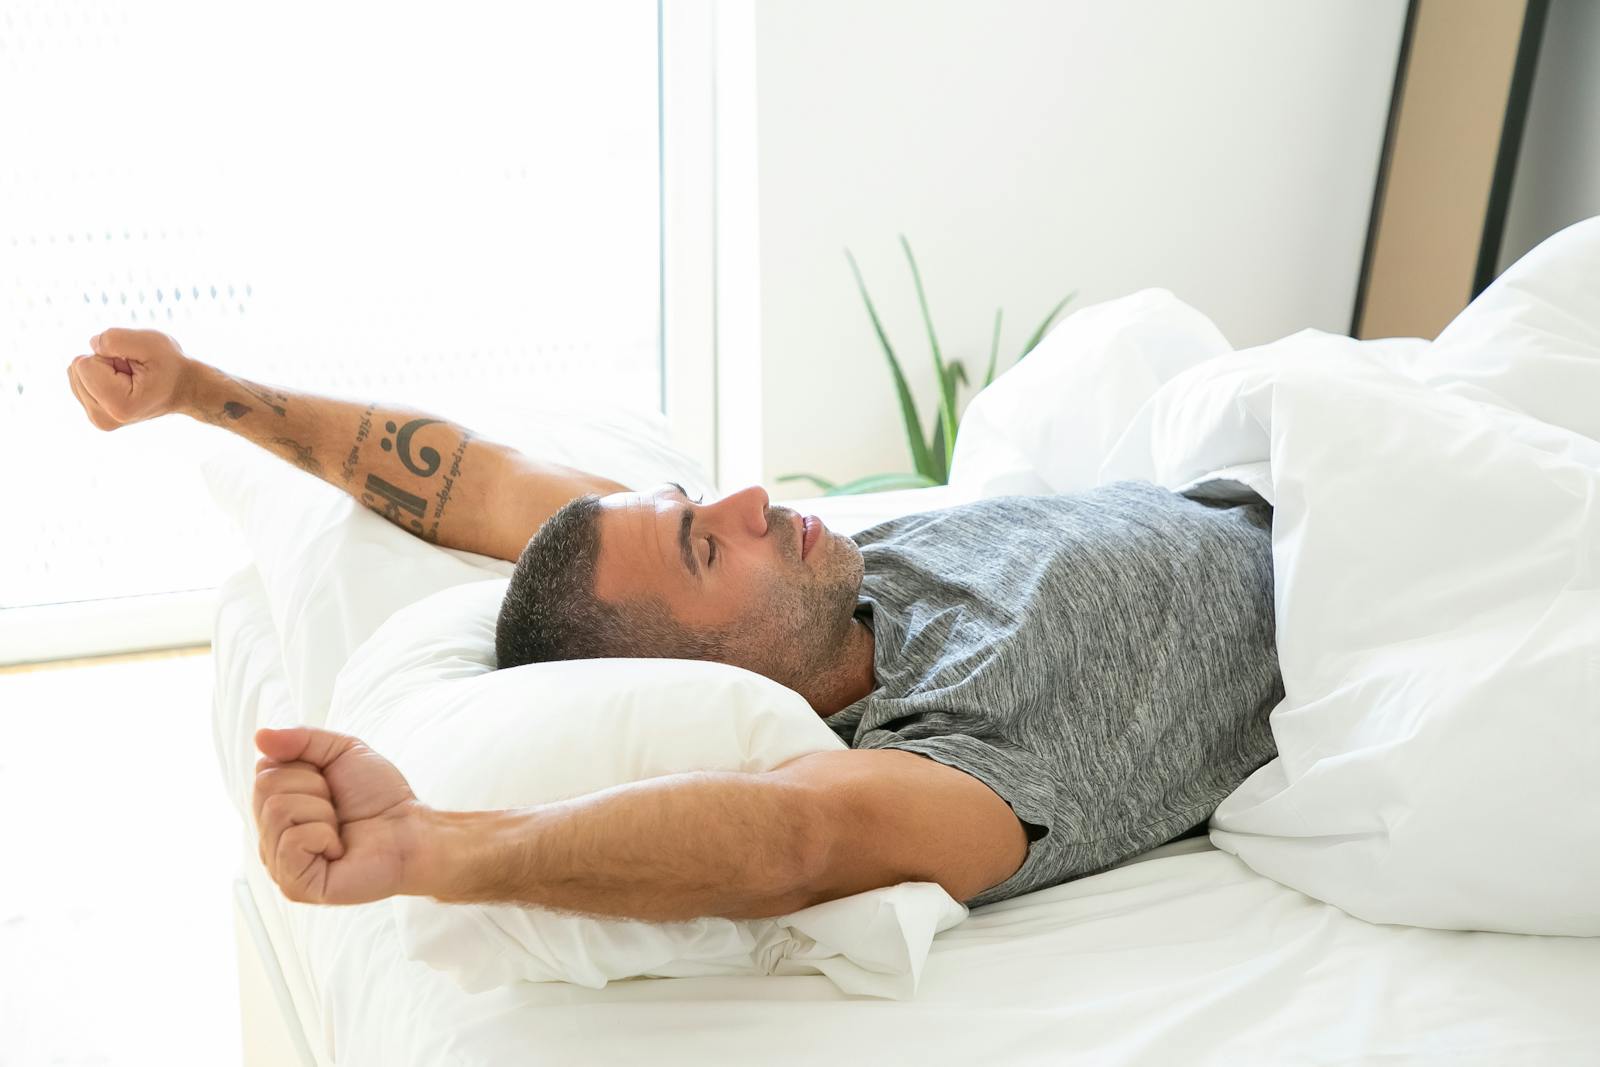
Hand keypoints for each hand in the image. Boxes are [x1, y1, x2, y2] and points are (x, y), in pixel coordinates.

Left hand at [67, 327, 194, 428]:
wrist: (186, 389)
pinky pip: (78, 381)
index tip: (134, 366)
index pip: (83, 364)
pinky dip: (99, 376)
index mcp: (117, 405)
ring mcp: (98, 420)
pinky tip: (122, 383)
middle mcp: (103, 419)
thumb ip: (114, 338)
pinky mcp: (95, 416)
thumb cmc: (170, 365)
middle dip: (103, 363)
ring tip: (129, 377)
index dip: (109, 356)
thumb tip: (91, 345)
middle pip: (75, 370)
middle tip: (132, 372)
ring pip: (74, 374)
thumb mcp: (150, 342)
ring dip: (102, 369)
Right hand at [253, 726, 424, 905]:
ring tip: (339, 828)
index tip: (330, 783)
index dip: (304, 767)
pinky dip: (322, 835)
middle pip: (265, 789)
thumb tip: (260, 736)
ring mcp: (281, 864)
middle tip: (338, 807)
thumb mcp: (342, 751)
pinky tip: (338, 848)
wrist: (411, 831)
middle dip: (313, 788)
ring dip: (321, 812)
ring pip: (276, 812)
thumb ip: (301, 739)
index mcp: (278, 807)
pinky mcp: (295, 885)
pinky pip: (290, 843)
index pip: (263, 771)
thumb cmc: (379, 797)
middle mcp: (272, 836)